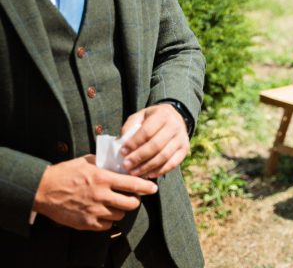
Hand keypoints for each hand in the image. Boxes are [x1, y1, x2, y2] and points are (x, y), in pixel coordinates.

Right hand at [33, 155, 156, 230]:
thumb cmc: (66, 173)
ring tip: (115, 204)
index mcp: (103, 178)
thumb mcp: (87, 161)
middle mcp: (101, 196)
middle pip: (131, 203)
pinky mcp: (87, 223)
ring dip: (121, 210)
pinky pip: (107, 226)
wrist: (43, 190)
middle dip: (135, 201)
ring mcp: (95, 211)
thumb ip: (105, 162)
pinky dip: (108, 220)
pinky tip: (104, 212)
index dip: (147, 187)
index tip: (154, 188)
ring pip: (120, 215)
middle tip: (133, 197)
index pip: (133, 184)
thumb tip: (121, 161)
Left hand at [120, 104, 189, 177]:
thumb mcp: (141, 116)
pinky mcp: (185, 149)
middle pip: (156, 145)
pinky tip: (148, 175)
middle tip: (126, 165)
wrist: (175, 118)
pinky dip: (160, 171)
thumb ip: (130, 126)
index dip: (134, 143)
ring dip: (148, 167)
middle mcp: (175, 126)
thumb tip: (121, 143)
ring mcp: (182, 139)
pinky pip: (173, 163)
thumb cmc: (153, 119)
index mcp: (163, 115)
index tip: (122, 152)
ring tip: (134, 172)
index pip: (147, 131)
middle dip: (139, 157)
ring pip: (164, 156)